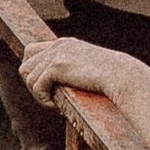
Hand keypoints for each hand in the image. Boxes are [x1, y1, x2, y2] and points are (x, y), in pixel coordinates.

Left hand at [20, 34, 144, 113]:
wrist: (124, 77)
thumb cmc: (113, 79)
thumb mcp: (89, 69)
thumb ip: (73, 70)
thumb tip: (57, 85)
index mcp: (65, 43)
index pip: (31, 51)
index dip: (33, 71)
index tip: (45, 87)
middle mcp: (58, 45)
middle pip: (25, 66)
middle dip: (33, 86)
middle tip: (49, 98)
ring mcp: (57, 54)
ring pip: (28, 77)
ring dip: (38, 95)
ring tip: (54, 103)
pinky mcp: (58, 66)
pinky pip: (37, 86)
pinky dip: (43, 100)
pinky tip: (57, 106)